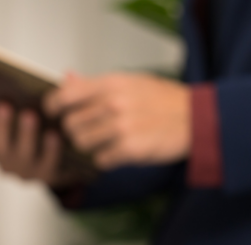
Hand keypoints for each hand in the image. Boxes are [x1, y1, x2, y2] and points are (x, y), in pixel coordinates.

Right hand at [0, 103, 62, 184]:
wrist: (59, 164)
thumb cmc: (36, 135)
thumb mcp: (20, 120)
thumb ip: (14, 102)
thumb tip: (22, 79)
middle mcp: (4, 161)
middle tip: (3, 104)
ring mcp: (23, 170)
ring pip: (21, 154)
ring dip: (24, 134)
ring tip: (30, 114)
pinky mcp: (45, 174)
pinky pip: (46, 162)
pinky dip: (50, 149)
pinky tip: (54, 134)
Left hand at [44, 72, 190, 169]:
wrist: (196, 118)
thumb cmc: (163, 99)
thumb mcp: (130, 81)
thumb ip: (95, 84)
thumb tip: (67, 79)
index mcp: (111, 83)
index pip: (65, 95)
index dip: (54, 107)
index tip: (55, 113)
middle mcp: (114, 103)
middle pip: (70, 124)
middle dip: (76, 131)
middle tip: (90, 131)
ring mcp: (122, 127)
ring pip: (82, 144)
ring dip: (90, 147)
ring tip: (106, 142)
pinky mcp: (130, 149)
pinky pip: (101, 160)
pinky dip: (106, 160)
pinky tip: (119, 152)